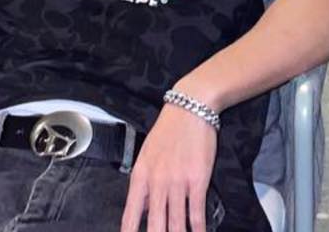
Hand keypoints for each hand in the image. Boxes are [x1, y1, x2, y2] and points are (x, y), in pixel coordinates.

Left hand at [120, 103, 217, 231]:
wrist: (190, 109)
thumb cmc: (168, 131)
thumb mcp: (147, 154)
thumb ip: (144, 183)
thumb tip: (142, 209)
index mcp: (140, 175)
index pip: (130, 214)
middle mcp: (157, 182)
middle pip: (154, 225)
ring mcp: (177, 182)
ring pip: (176, 224)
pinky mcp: (197, 181)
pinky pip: (196, 213)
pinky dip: (198, 229)